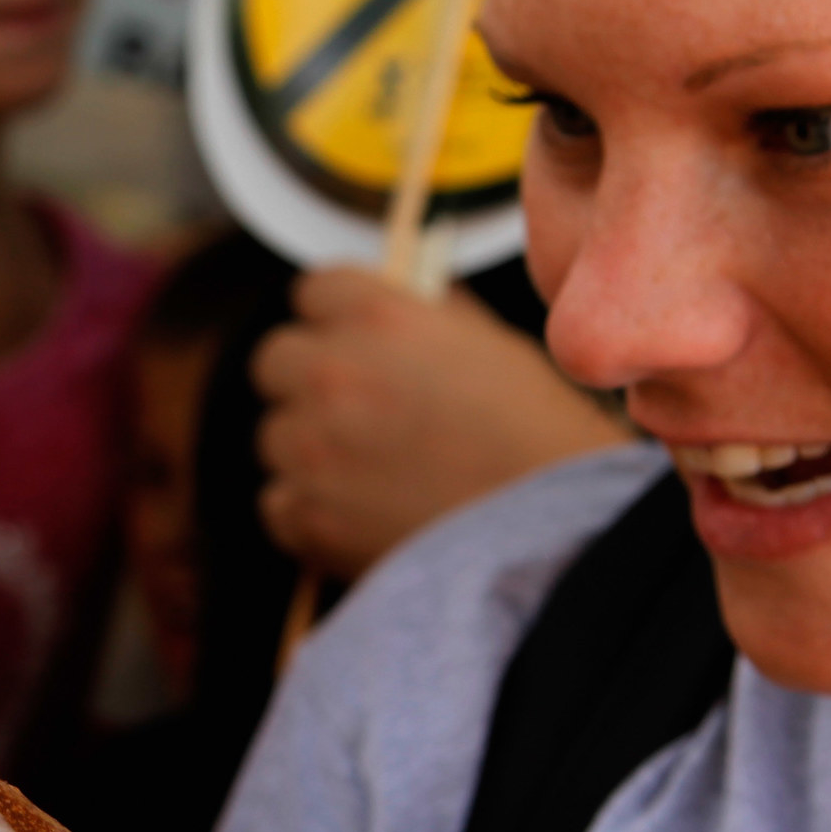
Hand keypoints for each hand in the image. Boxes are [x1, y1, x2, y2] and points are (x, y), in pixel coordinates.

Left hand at [252, 267, 623, 577]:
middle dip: (308, 379)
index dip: (335, 318)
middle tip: (353, 408)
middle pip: (276, 359)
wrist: (554, 540)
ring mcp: (312, 448)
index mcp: (380, 317)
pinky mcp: (307, 516)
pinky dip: (309, 512)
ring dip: (310, 450)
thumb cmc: (542, 443)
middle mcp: (333, 373)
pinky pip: (278, 504)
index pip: (314, 292)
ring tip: (371, 474)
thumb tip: (403, 303)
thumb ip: (432, 319)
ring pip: (276, 435)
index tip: (350, 338)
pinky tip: (360, 518)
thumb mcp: (497, 349)